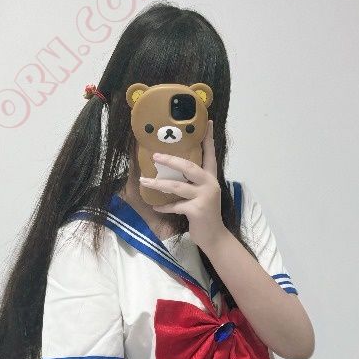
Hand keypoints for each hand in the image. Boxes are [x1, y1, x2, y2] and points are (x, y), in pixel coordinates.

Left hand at [140, 120, 226, 250]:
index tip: (207, 122)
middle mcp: (209, 184)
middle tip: (155, 155)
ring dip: (158, 184)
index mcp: (211, 177)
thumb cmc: (205, 213)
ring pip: (177, 186)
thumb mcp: (202, 194)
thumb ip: (192, 183)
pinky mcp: (197, 210)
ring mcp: (204, 197)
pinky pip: (175, 205)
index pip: (210, 154)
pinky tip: (155, 206)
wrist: (214, 236)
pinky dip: (164, 206)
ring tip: (144, 182)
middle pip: (188, 166)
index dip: (208, 138)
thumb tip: (170, 172)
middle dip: (170, 160)